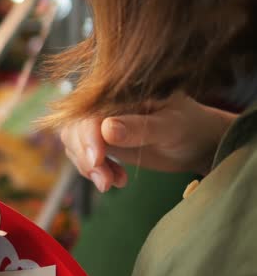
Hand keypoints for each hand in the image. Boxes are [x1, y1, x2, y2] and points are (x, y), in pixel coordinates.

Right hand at [59, 92, 236, 191]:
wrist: (198, 141)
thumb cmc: (191, 126)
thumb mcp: (170, 126)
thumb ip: (140, 128)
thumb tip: (107, 129)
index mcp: (120, 92)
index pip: (90, 112)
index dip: (88, 136)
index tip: (97, 161)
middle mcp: (105, 104)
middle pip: (75, 128)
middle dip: (85, 157)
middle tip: (106, 182)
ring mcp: (101, 122)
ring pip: (75, 143)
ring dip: (88, 167)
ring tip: (111, 183)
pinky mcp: (101, 140)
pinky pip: (84, 155)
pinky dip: (95, 171)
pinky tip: (117, 180)